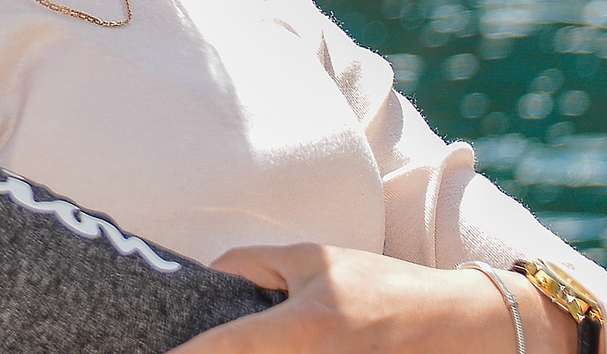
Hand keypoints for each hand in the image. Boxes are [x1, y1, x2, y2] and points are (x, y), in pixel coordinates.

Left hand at [176, 244, 575, 353]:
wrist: (461, 331)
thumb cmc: (381, 289)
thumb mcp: (315, 261)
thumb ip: (252, 267)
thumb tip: (199, 282)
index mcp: (306, 329)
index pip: (224, 350)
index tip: (145, 353)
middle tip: (152, 347)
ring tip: (205, 344)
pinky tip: (243, 350)